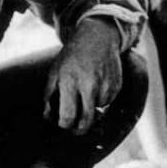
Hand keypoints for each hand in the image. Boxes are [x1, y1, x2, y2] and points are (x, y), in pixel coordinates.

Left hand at [44, 17, 122, 134]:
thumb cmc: (72, 57)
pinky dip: (101, 99)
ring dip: (90, 109)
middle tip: (75, 128)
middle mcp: (90, 86)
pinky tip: (97, 85)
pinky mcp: (116, 86)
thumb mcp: (55, 72)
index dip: (64, 125)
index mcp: (70, 82)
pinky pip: (107, 102)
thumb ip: (49, 96)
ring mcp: (106, 86)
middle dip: (79, 129)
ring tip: (86, 92)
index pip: (67, 117)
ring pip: (97, 111)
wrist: (98, 38)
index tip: (63, 123)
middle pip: (86, 121)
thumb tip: (49, 118)